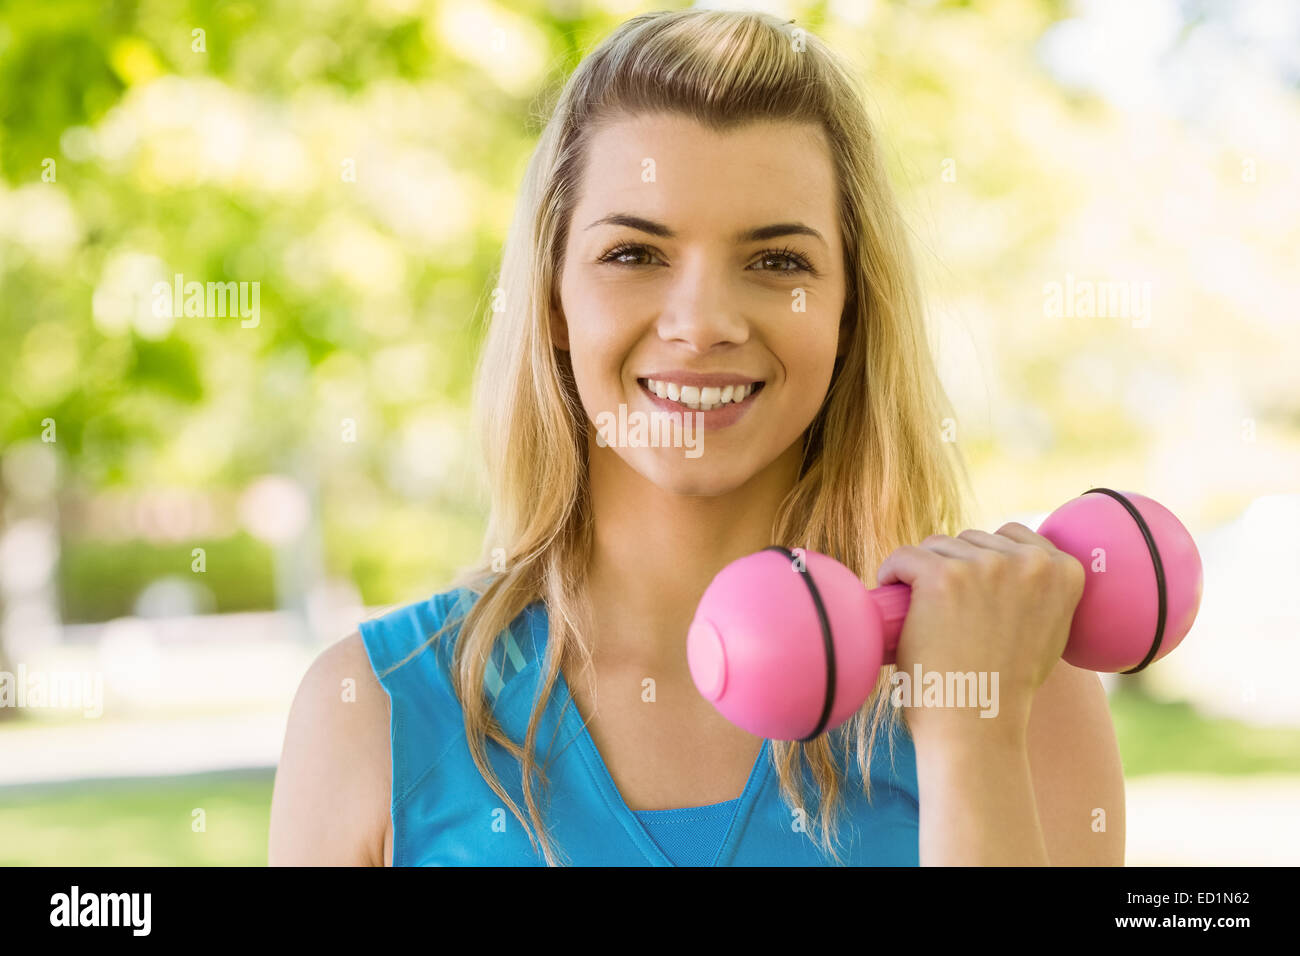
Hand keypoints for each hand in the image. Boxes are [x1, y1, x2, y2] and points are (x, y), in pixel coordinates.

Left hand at [875, 522, 1085, 747]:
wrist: (976, 728)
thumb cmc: (1004, 690)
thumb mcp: (1047, 633)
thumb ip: (1041, 595)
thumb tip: (1022, 564)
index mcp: (1063, 571)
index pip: (1013, 535)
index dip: (985, 557)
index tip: (969, 587)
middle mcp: (1030, 562)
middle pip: (973, 539)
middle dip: (953, 565)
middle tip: (942, 610)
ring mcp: (985, 567)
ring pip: (938, 547)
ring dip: (923, 572)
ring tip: (921, 611)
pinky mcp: (942, 576)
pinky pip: (905, 556)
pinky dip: (892, 571)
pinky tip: (892, 590)